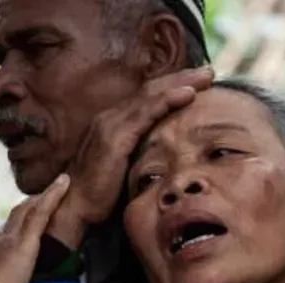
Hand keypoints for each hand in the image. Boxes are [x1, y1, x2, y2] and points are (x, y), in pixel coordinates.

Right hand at [0, 174, 69, 282]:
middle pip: (14, 219)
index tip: (18, 230)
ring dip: (43, 199)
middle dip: (29, 208)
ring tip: (59, 186)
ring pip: (28, 211)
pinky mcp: (23, 245)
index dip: (11, 233)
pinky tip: (64, 183)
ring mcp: (8, 241)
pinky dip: (53, 196)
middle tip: (42, 198)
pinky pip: (41, 214)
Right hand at [48, 67, 214, 247]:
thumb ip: (141, 154)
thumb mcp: (126, 168)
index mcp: (115, 123)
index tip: (199, 83)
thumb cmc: (101, 194)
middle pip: (152, 89)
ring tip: (206, 76)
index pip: (149, 98)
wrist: (75, 208)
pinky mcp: (115, 137)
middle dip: (182, 78)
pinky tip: (188, 94)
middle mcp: (111, 117)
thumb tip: (166, 155)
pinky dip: (168, 100)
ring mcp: (112, 124)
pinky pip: (145, 113)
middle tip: (209, 72)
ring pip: (152, 95)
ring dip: (181, 83)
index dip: (174, 87)